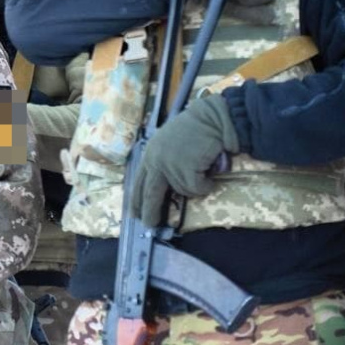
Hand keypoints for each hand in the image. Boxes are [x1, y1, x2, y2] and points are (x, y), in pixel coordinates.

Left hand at [129, 95, 239, 225]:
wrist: (210, 119)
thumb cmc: (194, 131)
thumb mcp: (169, 146)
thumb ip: (163, 163)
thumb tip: (164, 188)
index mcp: (150, 154)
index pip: (138, 181)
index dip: (136, 199)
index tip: (134, 212)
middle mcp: (155, 160)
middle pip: (149, 193)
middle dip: (149, 211)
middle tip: (149, 225)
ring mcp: (170, 165)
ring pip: (182, 191)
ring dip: (194, 186)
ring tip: (202, 170)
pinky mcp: (186, 169)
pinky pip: (197, 189)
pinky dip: (206, 185)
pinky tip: (210, 171)